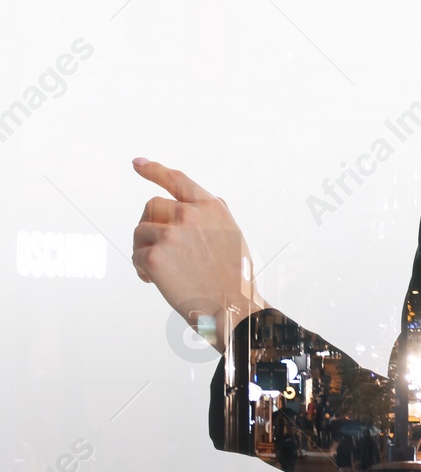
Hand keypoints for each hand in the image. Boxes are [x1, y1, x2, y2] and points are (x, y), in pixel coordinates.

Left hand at [132, 158, 263, 353]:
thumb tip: (186, 206)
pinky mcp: (154, 256)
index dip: (154, 170)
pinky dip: (141, 268)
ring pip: (141, 230)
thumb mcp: (231, 235)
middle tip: (157, 246)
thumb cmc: (233, 277)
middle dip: (151, 224)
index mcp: (212, 207)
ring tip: (161, 269)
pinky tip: (155, 281)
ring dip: (146, 248)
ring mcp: (170, 234)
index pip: (177, 181)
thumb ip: (210, 217)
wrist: (231, 307)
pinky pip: (136, 254)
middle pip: (152, 206)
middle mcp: (190, 215)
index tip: (137, 164)